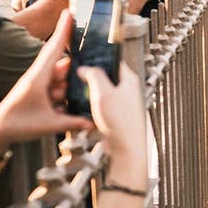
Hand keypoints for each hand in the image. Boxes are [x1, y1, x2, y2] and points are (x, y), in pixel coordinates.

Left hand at [0, 12, 94, 156]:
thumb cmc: (17, 124)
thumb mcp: (48, 125)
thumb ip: (73, 122)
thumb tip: (93, 122)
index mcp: (38, 77)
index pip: (54, 49)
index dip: (62, 30)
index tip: (69, 12)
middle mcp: (38, 76)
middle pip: (63, 67)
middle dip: (72, 78)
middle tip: (70, 92)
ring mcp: (38, 83)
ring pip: (61, 80)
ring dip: (65, 92)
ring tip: (58, 108)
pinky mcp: (38, 91)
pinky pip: (56, 90)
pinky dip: (61, 100)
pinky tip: (57, 112)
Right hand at [79, 62, 145, 184]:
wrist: (126, 148)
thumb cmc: (120, 122)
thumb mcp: (103, 93)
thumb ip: (94, 76)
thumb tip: (85, 68)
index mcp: (129, 79)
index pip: (112, 60)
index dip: (97, 59)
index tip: (83, 60)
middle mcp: (128, 89)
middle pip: (106, 76)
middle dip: (91, 78)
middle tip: (78, 79)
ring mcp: (123, 102)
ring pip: (103, 91)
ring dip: (91, 93)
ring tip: (79, 95)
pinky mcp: (118, 115)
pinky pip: (102, 104)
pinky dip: (93, 105)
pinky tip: (85, 109)